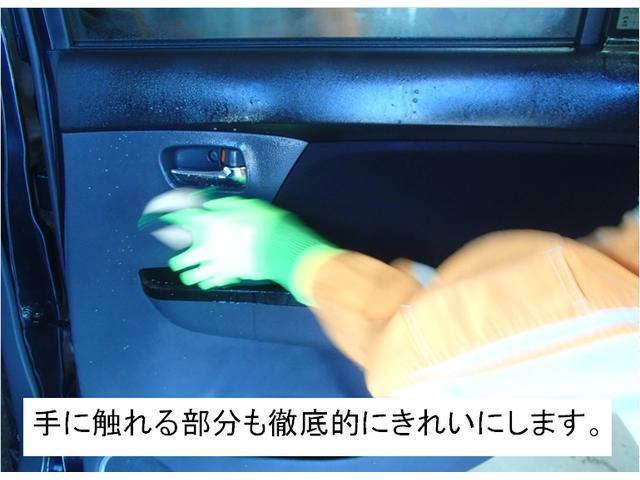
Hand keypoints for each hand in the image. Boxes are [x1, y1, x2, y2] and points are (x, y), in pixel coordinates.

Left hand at [158, 196, 339, 301]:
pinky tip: (210, 279)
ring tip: (193, 272)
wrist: (281, 246)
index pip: (178, 220)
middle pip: (178, 261)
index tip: (157, 219)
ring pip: (191, 277)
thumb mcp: (244, 204)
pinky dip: (208, 282)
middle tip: (180, 258)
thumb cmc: (265, 223)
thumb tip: (210, 206)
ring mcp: (216, 265)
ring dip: (191, 274)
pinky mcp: (229, 277)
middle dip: (177, 260)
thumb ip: (222, 206)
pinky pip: (210, 284)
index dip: (165, 218)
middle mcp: (206, 247)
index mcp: (208, 225)